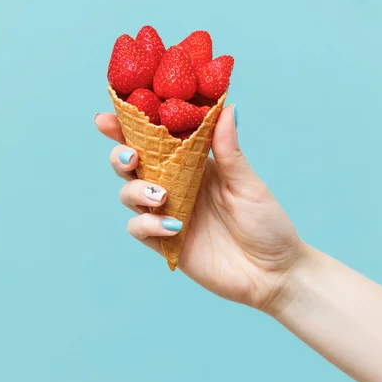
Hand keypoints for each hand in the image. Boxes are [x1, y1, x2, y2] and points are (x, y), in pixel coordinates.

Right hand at [94, 105, 302, 312]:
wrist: (274, 273)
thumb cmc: (266, 223)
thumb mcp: (247, 184)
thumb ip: (229, 150)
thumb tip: (226, 107)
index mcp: (194, 164)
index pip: (156, 140)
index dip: (128, 128)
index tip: (108, 117)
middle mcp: (176, 185)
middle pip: (132, 164)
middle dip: (120, 155)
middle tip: (130, 156)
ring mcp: (168, 214)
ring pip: (129, 194)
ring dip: (136, 190)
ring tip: (161, 196)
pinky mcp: (165, 243)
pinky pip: (139, 229)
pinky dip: (147, 224)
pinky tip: (172, 225)